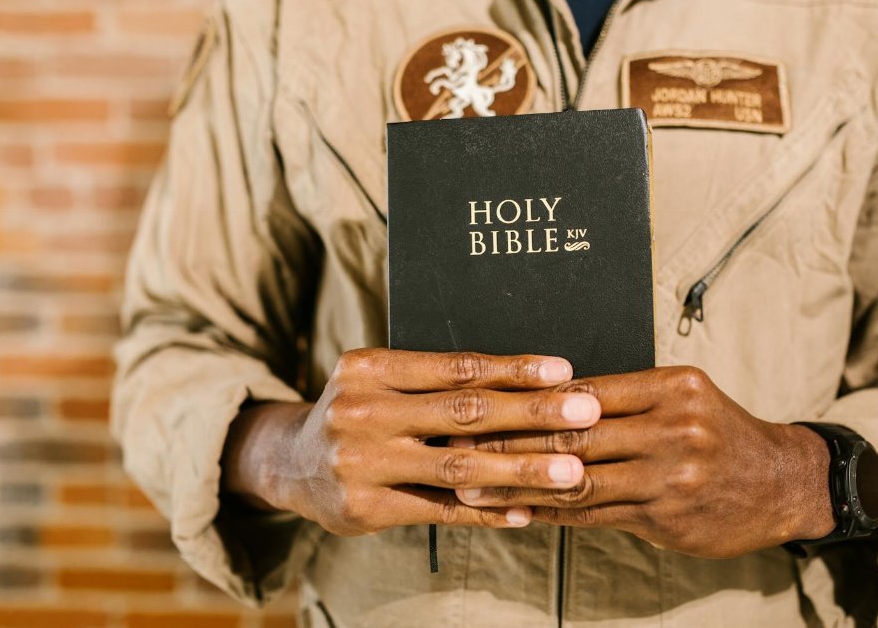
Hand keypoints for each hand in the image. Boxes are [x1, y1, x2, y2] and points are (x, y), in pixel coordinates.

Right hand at [220, 349, 601, 535]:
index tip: (564, 371)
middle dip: (533, 413)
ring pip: (457, 467)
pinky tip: (527, 511)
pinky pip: (439, 511)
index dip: (513, 369)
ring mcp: (361, 463)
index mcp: (370, 368)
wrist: (290, 461)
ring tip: (572, 471)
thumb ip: (436, 380)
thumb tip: (525, 379)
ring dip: (522, 469)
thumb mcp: (382, 379)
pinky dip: (487, 511)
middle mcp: (362, 412)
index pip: (455, 367)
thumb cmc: (360, 409)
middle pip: (464, 413)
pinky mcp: (365, 508)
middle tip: (587, 412)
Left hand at [453, 366, 834, 556]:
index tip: (480, 402)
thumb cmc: (721, 433)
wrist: (784, 483)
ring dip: (516, 485)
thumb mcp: (683, 397)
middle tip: (455, 445)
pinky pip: (596, 516)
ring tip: (469, 486)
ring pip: (577, 480)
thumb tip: (546, 398)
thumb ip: (624, 398)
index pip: (583, 391)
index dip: (526, 400)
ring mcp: (671, 477)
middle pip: (573, 435)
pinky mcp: (667, 518)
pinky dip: (552, 512)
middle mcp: (673, 429)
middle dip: (507, 441)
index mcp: (672, 387)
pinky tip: (517, 512)